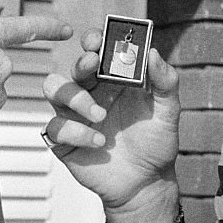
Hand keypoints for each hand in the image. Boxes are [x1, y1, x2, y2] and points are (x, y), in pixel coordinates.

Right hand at [42, 29, 180, 212]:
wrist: (146, 182)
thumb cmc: (156, 142)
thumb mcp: (168, 111)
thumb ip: (165, 81)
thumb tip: (153, 53)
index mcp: (113, 79)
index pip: (97, 51)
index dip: (93, 41)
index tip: (97, 39)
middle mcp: (91, 92)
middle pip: (74, 67)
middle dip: (81, 63)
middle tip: (93, 64)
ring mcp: (75, 115)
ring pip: (54, 89)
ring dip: (75, 97)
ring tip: (99, 115)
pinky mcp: (64, 139)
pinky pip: (55, 126)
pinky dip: (76, 132)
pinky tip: (98, 142)